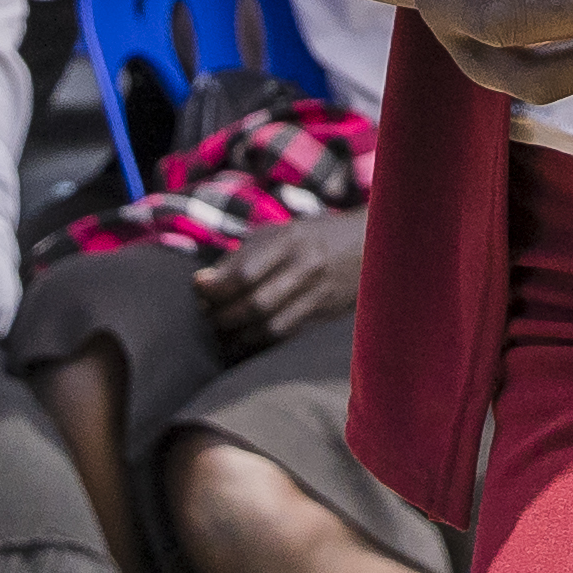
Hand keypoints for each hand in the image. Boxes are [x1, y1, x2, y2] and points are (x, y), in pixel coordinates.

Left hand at [198, 207, 366, 352]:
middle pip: (256, 303)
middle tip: (206, 317)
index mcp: (291, 240)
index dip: (217, 287)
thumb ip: (244, 255)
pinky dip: (260, 340)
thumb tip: (203, 282)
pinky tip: (245, 340)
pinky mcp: (324, 313)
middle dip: (224, 315)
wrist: (372, 243)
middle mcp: (306, 266)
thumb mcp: (281, 232)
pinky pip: (287, 334)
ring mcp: (318, 293)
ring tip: (222, 333)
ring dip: (239, 334)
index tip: (200, 290)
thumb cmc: (315, 235)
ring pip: (271, 325)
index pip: (245, 272)